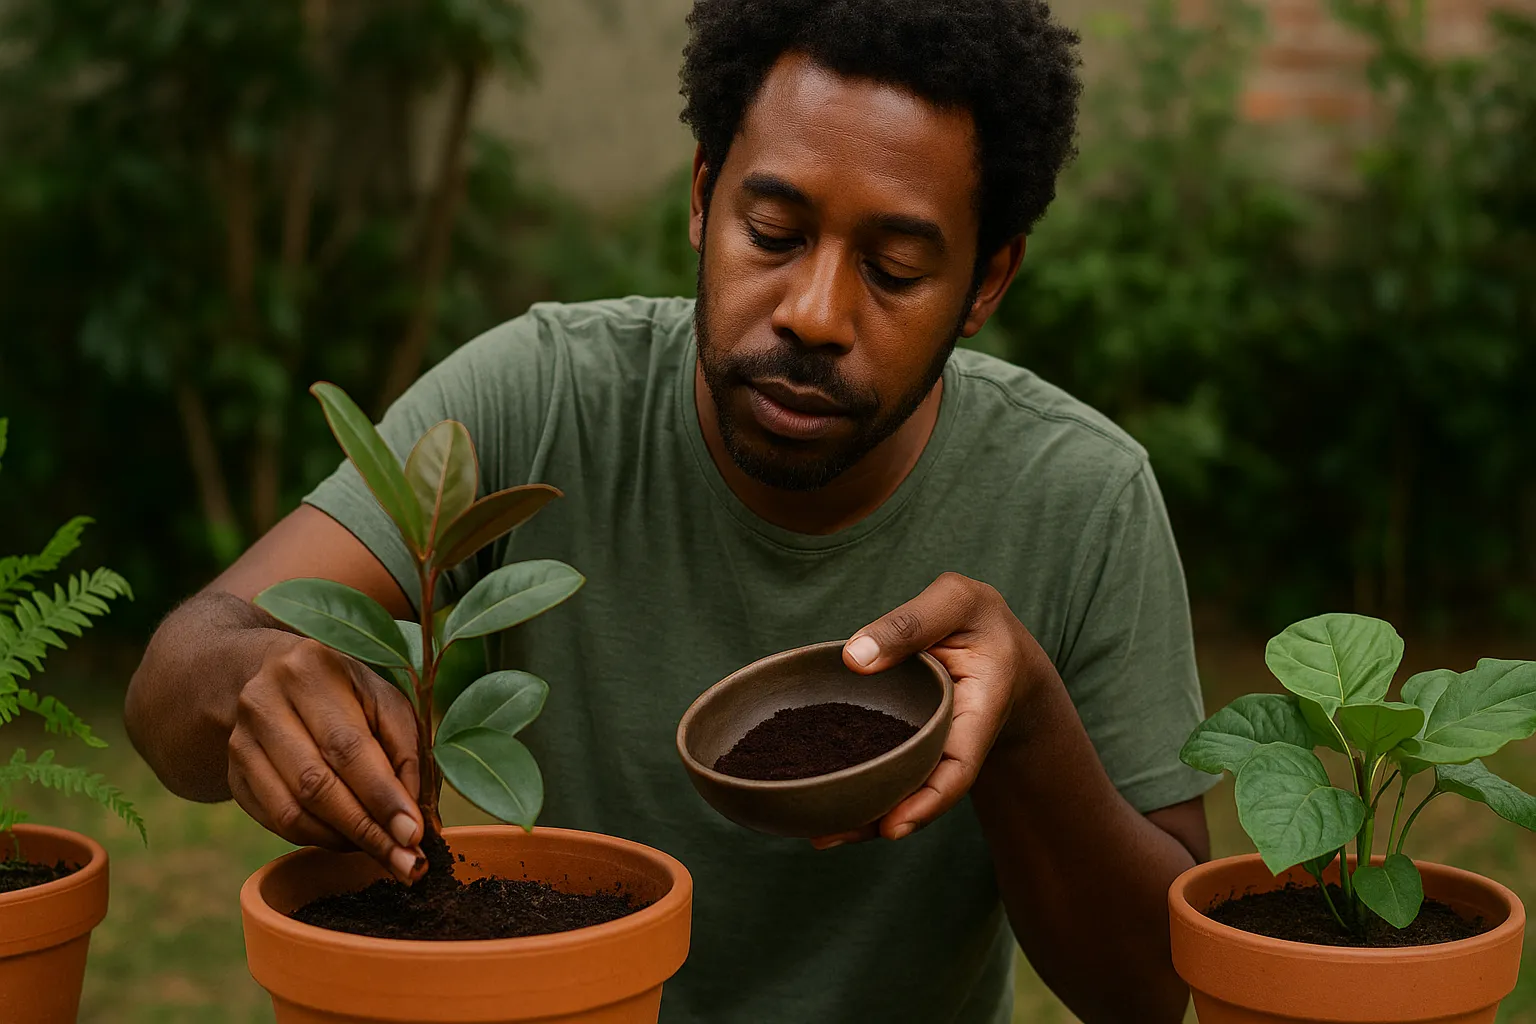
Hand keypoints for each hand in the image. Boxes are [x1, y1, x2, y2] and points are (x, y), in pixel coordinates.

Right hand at [228, 632, 426, 882]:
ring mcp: (240, 741)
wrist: (276, 677)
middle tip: (407, 864)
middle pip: (316, 784)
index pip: (348, 746)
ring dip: (344, 842)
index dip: (381, 796)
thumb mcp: (386, 702)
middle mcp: (264, 703)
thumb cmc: (348, 693)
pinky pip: (276, 821)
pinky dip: (318, 839)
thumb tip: (417, 822)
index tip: (414, 835)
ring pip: (292, 811)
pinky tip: (350, 841)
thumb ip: (407, 754)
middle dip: (367, 831)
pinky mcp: (233, 775)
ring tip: (385, 854)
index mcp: (310, 671)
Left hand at [812, 572, 1051, 848]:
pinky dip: (859, 786)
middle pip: (922, 789)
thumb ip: (911, 623)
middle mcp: (954, 735)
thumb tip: (855, 658)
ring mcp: (929, 743)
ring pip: (901, 785)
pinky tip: (823, 805)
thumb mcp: (956, 601)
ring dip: (863, 815)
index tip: (894, 827)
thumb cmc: (975, 617)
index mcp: (980, 707)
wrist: (994, 639)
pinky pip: (887, 766)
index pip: (959, 764)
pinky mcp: (905, 740)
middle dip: (881, 819)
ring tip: (818, 835)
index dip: (929, 799)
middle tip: (827, 837)